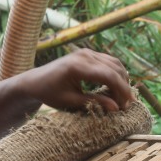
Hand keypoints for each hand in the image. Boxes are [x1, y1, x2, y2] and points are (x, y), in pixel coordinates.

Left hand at [18, 49, 134, 111]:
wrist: (35, 81)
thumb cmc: (49, 93)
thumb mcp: (70, 101)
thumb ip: (93, 102)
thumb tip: (116, 108)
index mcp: (77, 66)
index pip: (108, 76)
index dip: (121, 91)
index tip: (126, 106)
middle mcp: (84, 55)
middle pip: (115, 69)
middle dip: (123, 87)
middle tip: (126, 105)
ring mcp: (86, 52)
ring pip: (114, 63)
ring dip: (122, 80)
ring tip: (121, 98)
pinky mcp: (87, 54)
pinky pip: (108, 62)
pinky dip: (115, 74)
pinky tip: (115, 88)